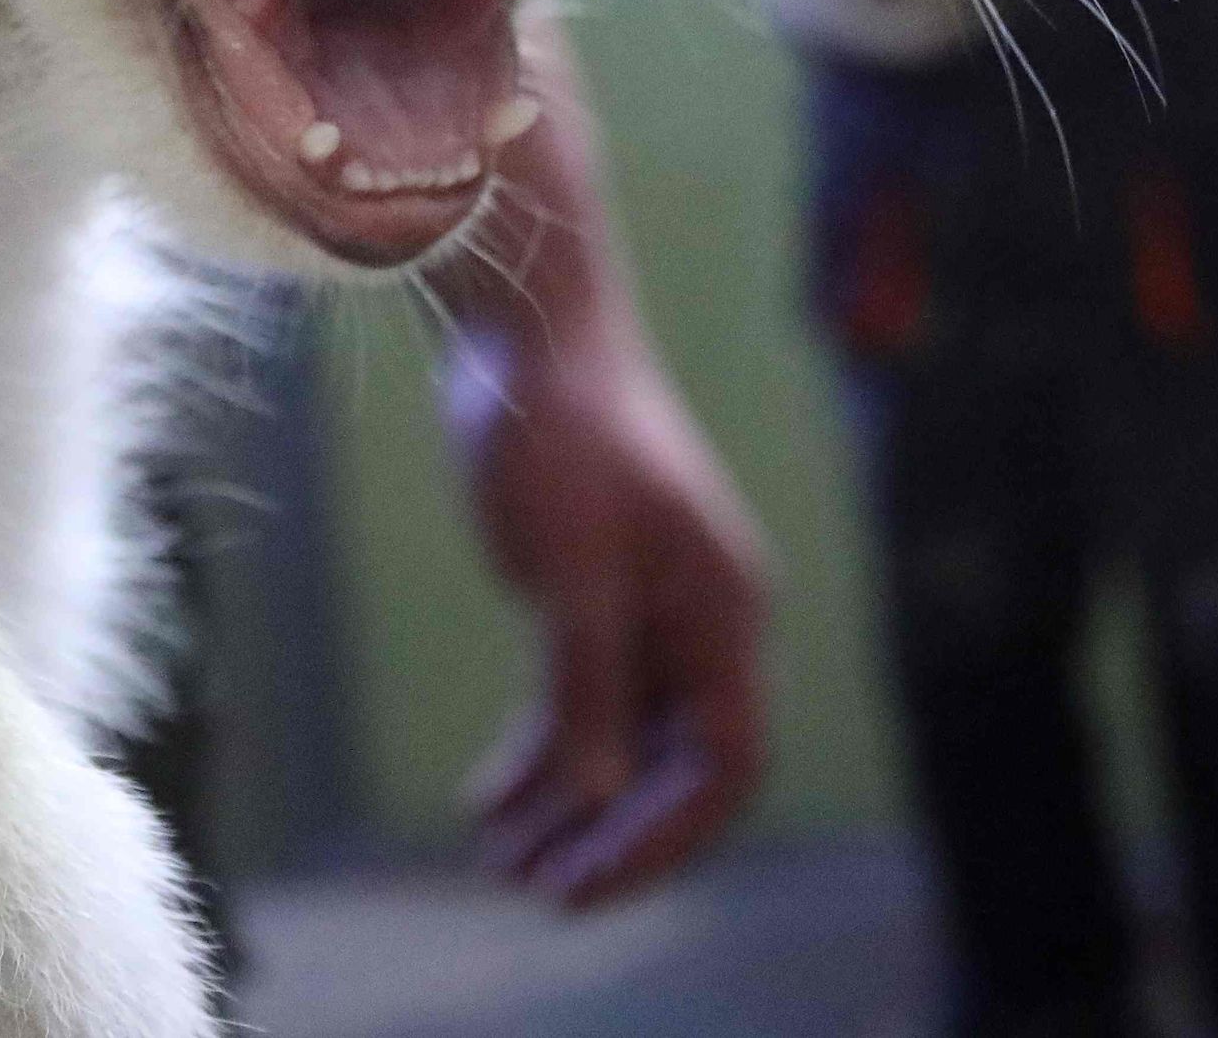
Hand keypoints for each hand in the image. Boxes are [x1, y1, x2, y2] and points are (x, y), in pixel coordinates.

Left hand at [442, 312, 770, 907]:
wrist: (525, 328)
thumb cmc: (560, 431)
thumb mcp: (570, 570)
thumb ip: (587, 687)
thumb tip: (592, 799)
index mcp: (727, 610)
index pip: (726, 763)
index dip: (664, 836)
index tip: (586, 883)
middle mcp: (705, 618)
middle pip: (676, 763)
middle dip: (609, 833)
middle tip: (533, 889)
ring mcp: (653, 606)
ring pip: (623, 738)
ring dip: (569, 803)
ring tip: (499, 858)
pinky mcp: (597, 591)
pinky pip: (584, 698)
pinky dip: (544, 751)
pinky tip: (490, 797)